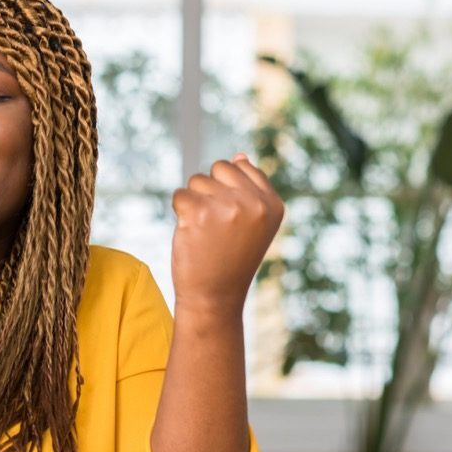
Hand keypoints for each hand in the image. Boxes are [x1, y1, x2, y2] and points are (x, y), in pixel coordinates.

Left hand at [170, 154, 283, 316]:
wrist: (214, 296)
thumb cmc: (230, 259)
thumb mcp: (252, 224)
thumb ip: (250, 190)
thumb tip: (240, 155)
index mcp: (273, 204)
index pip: (243, 166)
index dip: (227, 188)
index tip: (230, 218)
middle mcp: (254, 203)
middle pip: (219, 167)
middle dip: (210, 189)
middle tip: (214, 224)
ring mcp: (228, 206)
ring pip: (197, 180)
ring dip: (193, 202)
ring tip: (204, 231)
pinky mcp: (199, 212)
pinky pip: (179, 194)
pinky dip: (179, 211)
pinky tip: (190, 232)